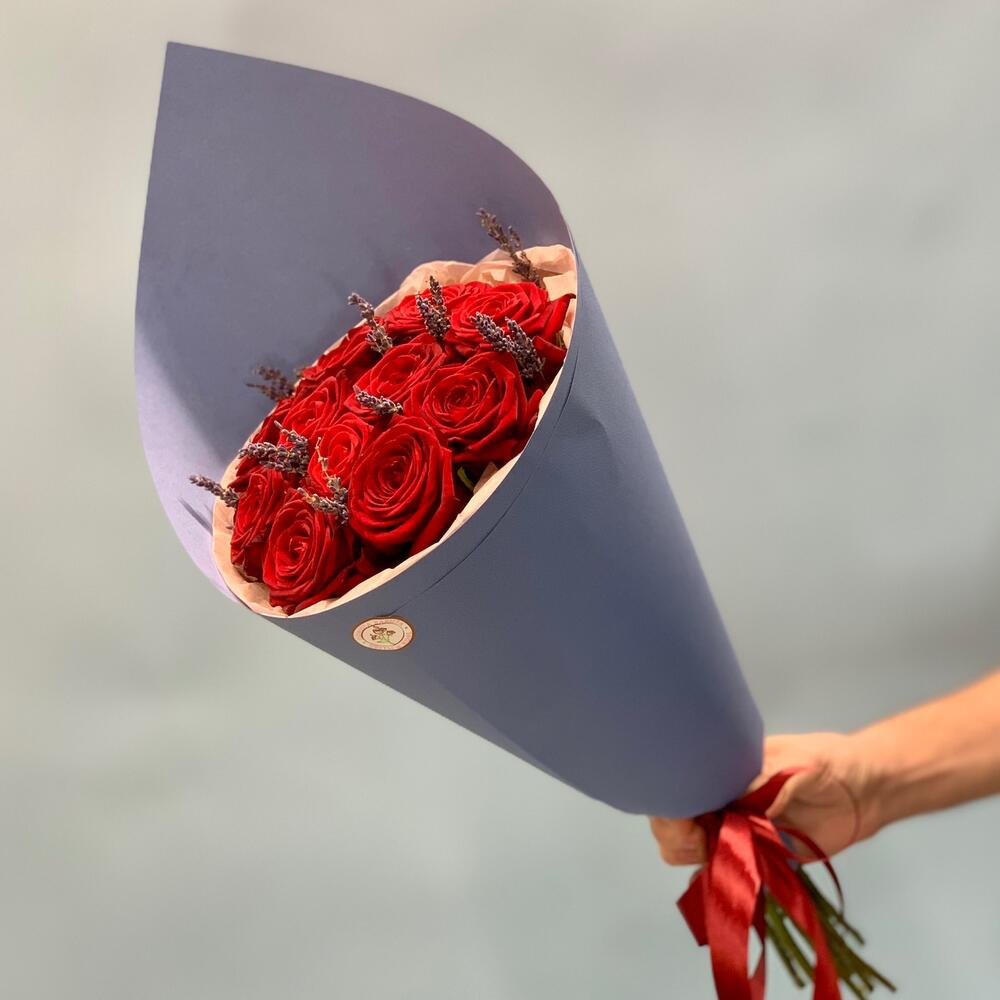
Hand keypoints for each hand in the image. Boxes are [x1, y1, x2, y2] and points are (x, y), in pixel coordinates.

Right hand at [649, 732, 883, 865]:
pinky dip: (725, 885)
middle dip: (679, 837)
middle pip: (677, 824)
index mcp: (722, 770)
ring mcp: (738, 831)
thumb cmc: (827, 762)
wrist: (865, 790)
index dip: (672, 804)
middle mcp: (722, 801)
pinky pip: (732, 875)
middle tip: (705, 844)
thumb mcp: (795, 762)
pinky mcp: (760, 859)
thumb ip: (765, 782)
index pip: (679, 787)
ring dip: (705, 860)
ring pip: (698, 853)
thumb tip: (737, 807)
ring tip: (729, 860)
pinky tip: (728, 887)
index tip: (685, 819)